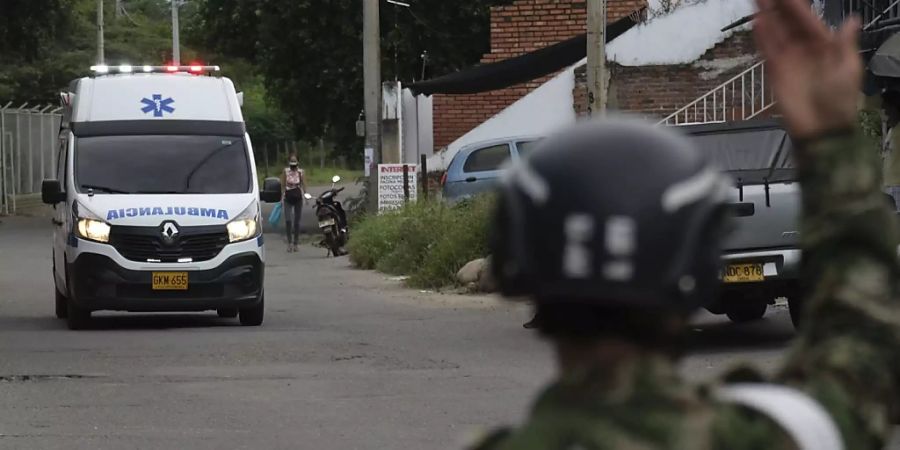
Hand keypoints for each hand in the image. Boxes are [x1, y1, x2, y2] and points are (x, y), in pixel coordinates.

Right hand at [754, 0, 861, 140]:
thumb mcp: (849, 68)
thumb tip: (852, 19)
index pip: (808, 21)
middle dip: (777, 7)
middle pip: (788, 23)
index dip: (796, 6)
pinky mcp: (775, 73)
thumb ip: (845, 43)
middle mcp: (804, 49)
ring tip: (757, 0)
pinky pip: (767, 51)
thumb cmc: (840, 98)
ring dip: (766, 18)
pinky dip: (762, 37)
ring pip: (775, 33)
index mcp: (824, 46)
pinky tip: (757, 22)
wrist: (822, 128)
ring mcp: (788, 60)